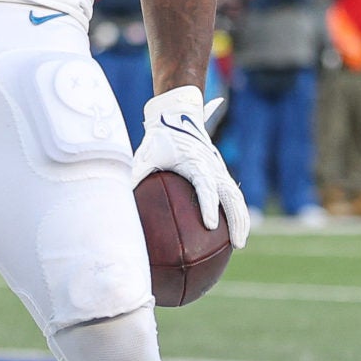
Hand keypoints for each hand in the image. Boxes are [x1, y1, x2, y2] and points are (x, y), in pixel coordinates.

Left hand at [133, 85, 250, 247]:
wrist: (178, 116)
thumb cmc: (160, 138)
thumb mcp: (146, 154)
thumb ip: (136, 174)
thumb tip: (119, 198)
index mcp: (195, 162)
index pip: (205, 187)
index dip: (209, 206)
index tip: (211, 226)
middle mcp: (212, 167)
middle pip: (231, 196)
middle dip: (236, 220)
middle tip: (236, 244)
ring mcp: (219, 170)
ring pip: (236, 197)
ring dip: (241, 219)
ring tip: (238, 244)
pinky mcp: (221, 173)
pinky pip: (233, 194)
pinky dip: (237, 212)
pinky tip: (232, 232)